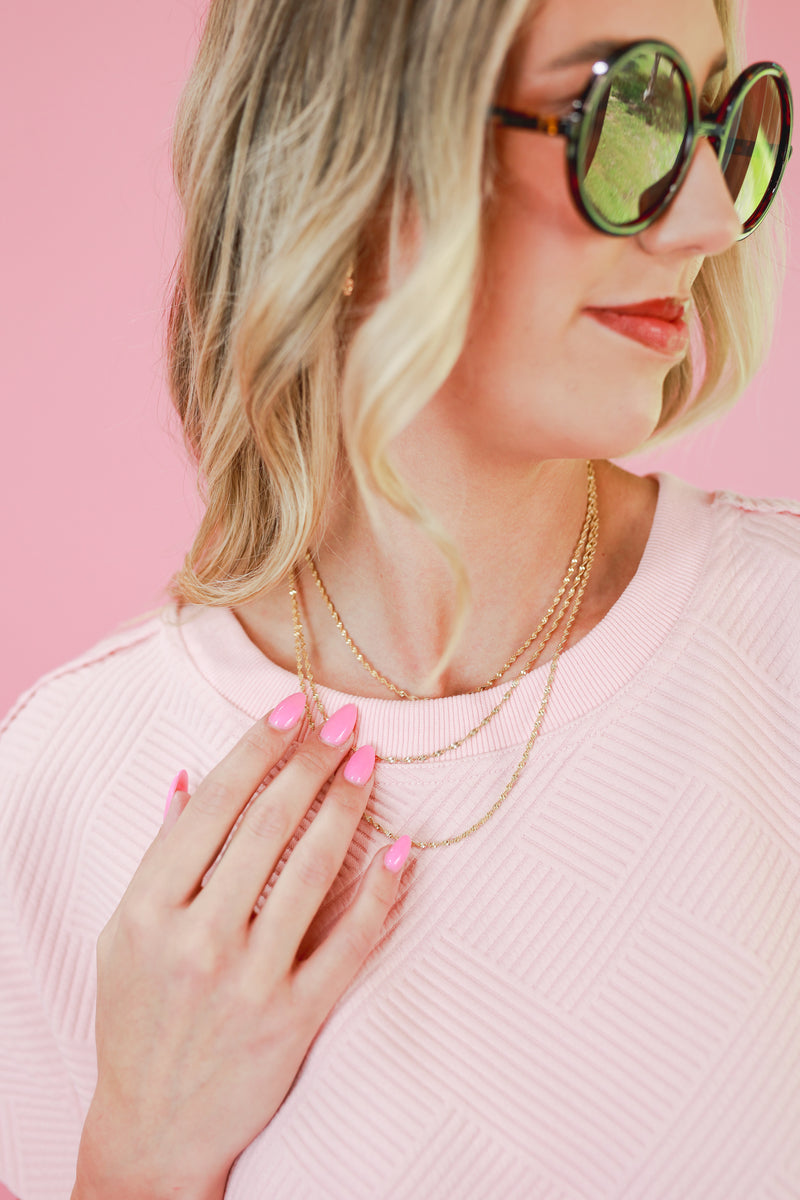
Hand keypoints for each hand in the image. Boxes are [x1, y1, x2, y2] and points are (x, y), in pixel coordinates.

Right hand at [72, 695, 410, 1199]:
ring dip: (345, 808)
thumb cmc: (136, 1018)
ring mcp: (249, 980)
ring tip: (368, 762)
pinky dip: (381, 893)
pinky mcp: (293, 1019)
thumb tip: (189, 777)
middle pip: (266, 826)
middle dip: (310, 762)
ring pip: (309, 872)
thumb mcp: (122, 935)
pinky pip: (349, 943)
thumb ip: (158, 856)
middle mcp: (197, 938)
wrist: (154, 1127)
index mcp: (148, 908)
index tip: (292, 705)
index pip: (212, 806)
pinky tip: (404, 850)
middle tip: (346, 720)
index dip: (256, 748)